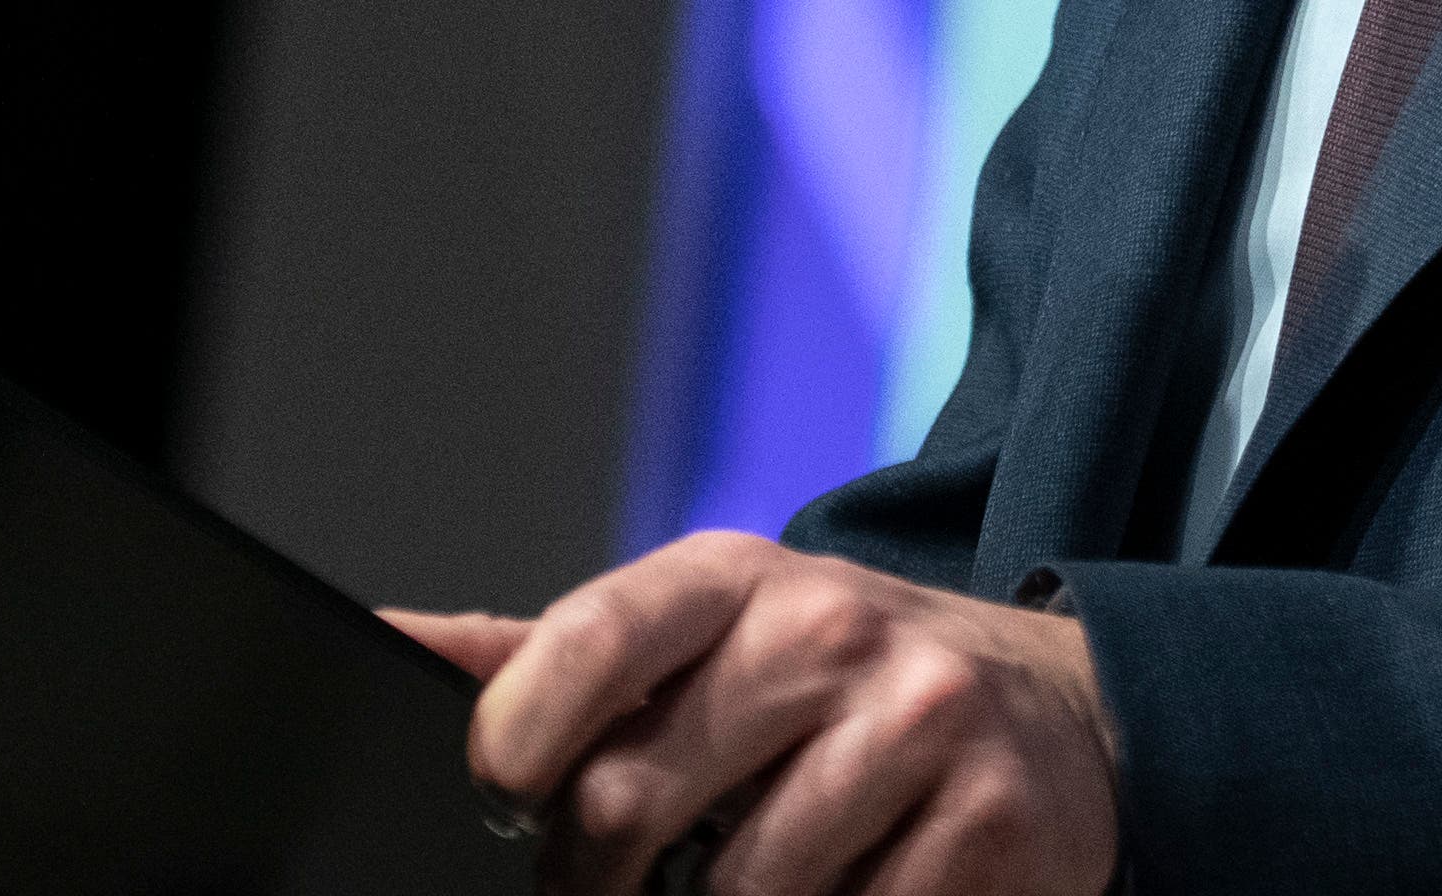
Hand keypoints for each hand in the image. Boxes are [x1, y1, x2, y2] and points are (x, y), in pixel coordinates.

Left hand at [392, 539, 1113, 895]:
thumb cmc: (836, 688)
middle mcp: (831, 627)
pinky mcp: (992, 824)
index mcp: (736, 578)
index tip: (506, 804)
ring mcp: (919, 721)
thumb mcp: (702, 640)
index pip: (584, 642)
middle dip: (598, 883)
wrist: (1059, 711)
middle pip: (630, 806)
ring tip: (748, 886)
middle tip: (623, 889)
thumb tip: (382, 643)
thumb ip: (548, 657)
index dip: (513, 746)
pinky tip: (850, 892)